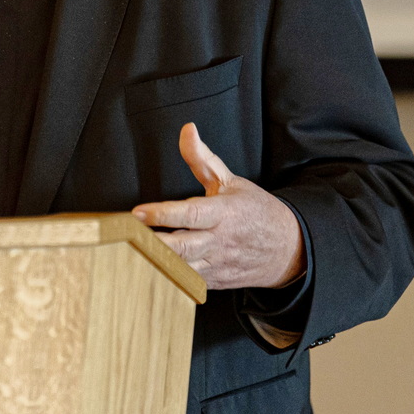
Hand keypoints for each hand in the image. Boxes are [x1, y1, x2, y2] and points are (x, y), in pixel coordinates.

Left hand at [131, 123, 304, 290]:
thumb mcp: (231, 181)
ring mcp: (216, 264)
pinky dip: (167, 277)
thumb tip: (188, 131)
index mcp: (223, 213)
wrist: (287, 247)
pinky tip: (146, 268)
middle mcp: (219, 241)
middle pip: (182, 247)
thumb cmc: (255, 211)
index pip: (190, 214)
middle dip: (152, 243)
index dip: (162, 214)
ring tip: (129, 252)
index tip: (138, 212)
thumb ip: (203, 159)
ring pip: (181, 269)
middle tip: (125, 235)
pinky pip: (186, 282)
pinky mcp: (214, 282)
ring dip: (155, 262)